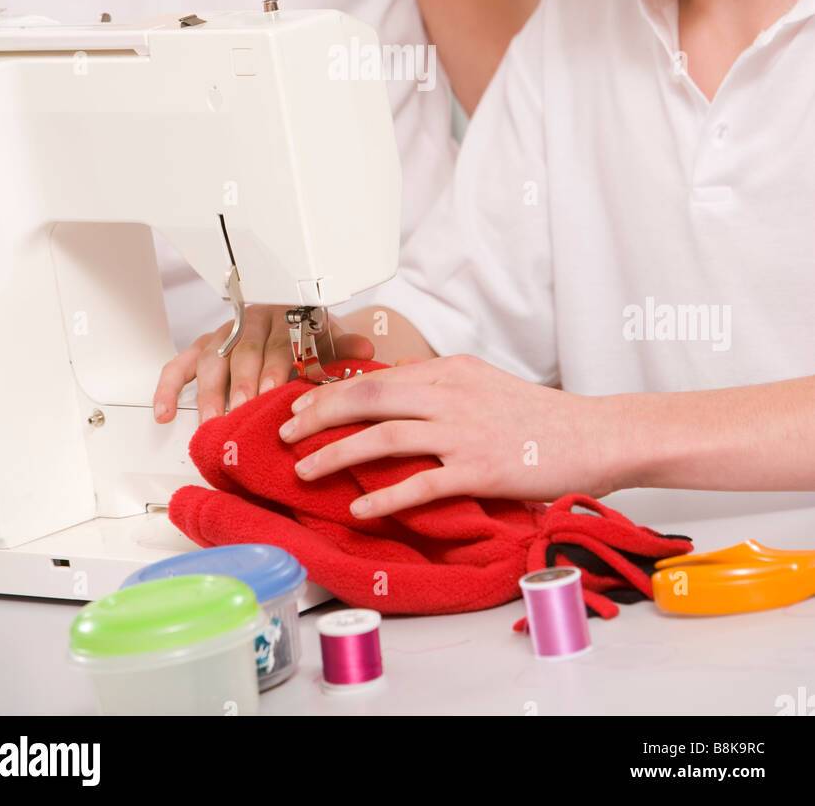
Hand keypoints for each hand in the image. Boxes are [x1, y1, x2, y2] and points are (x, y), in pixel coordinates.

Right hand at [153, 304, 375, 424]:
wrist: (296, 317)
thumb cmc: (312, 336)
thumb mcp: (332, 338)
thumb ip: (344, 347)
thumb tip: (365, 349)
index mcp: (286, 318)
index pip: (279, 341)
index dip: (275, 366)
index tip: (274, 390)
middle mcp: (252, 323)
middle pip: (242, 351)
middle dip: (241, 382)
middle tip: (242, 409)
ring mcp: (225, 335)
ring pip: (211, 359)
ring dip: (209, 391)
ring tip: (211, 420)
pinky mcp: (203, 348)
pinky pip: (179, 365)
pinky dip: (168, 387)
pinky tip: (165, 412)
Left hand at [277, 353, 620, 516]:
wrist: (595, 435)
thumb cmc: (540, 417)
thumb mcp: (484, 386)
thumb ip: (440, 390)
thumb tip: (394, 400)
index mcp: (450, 371)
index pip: (377, 377)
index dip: (331, 392)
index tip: (301, 407)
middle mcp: (450, 394)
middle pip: (368, 398)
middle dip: (318, 415)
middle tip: (284, 434)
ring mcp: (464, 431)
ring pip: (383, 436)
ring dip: (336, 454)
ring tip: (304, 471)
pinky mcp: (480, 469)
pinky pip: (420, 483)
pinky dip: (385, 496)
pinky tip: (359, 509)